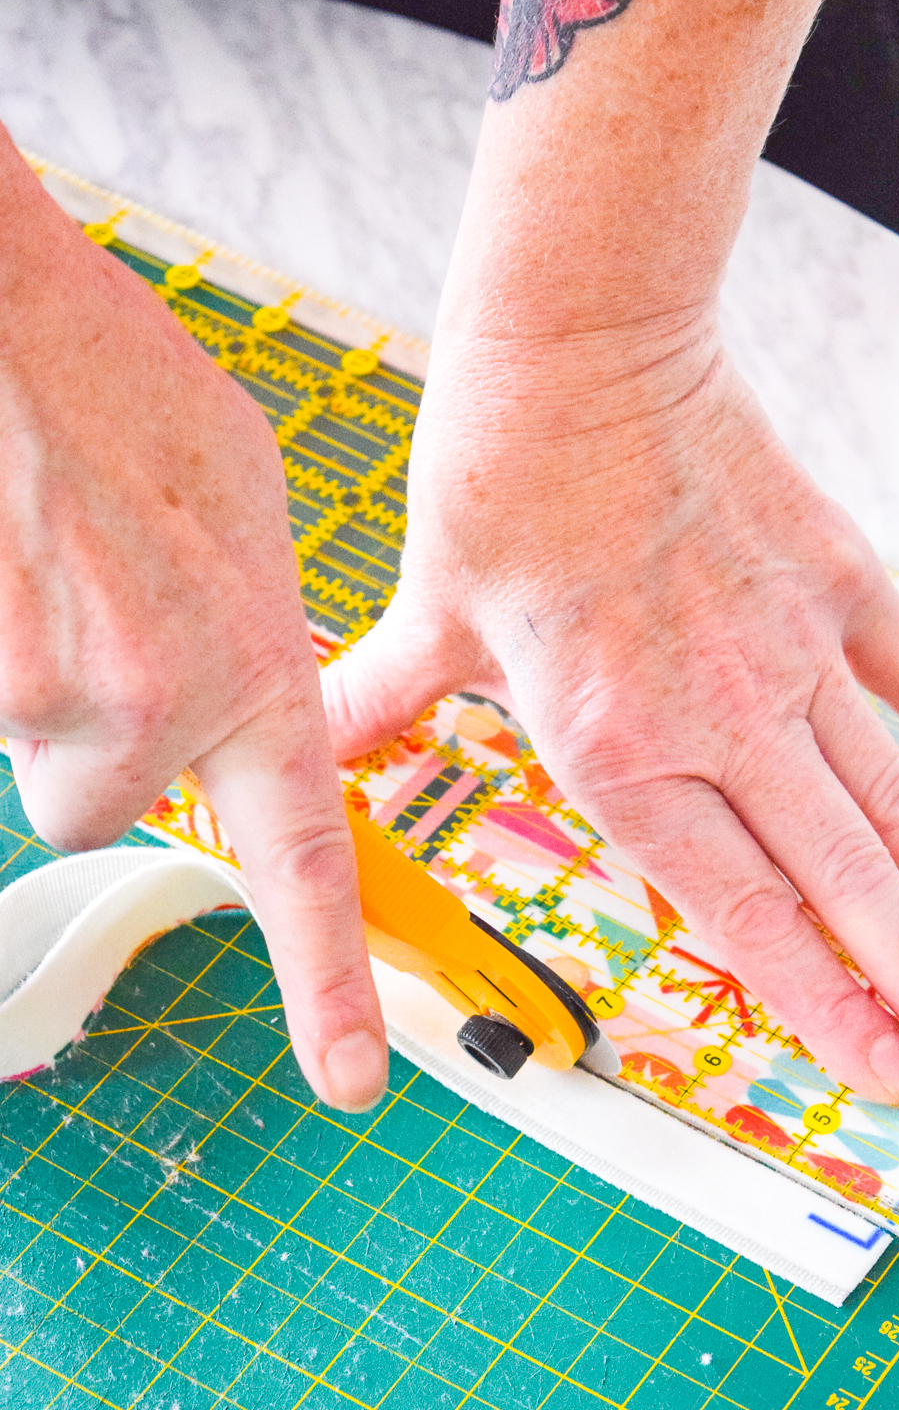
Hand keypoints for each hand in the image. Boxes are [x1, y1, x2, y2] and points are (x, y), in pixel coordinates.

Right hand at [0, 137, 386, 1111]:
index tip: (353, 1081)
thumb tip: (237, 687)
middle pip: (94, 806)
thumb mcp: (240, 511)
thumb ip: (250, 631)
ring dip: (34, 688)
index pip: (301, 865)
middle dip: (92, 739)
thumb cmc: (113, 386)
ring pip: (28, 754)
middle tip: (92, 620)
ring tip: (45, 572)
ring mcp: (44, 703)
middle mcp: (148, 714)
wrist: (3, 328)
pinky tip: (10, 570)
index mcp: (246, 677)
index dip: (326, 986)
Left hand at [323, 318, 898, 1103]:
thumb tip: (312, 737)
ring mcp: (792, 652)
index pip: (742, 912)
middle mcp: (721, 720)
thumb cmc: (497, 482)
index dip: (825, 1006)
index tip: (889, 1077)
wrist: (581, 340)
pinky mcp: (834, 579)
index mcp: (619, 750)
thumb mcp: (430, 617)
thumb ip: (385, 703)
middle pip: (846, 884)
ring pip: (894, 803)